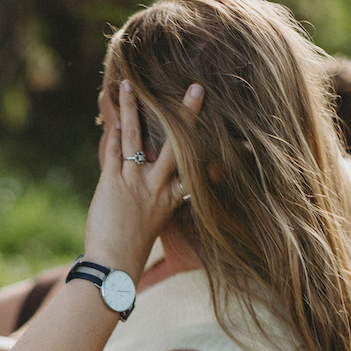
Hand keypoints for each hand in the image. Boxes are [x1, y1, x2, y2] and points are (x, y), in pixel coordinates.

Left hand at [85, 80, 203, 278]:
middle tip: (197, 88)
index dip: (217, 153)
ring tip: (129, 84)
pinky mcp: (111, 183)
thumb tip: (163, 208)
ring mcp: (134, 182)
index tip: (240, 139)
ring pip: (135, 137)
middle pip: (175, 143)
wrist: (113, 266)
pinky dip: (112, 132)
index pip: (196, 168)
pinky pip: (113, 150)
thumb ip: (158, 211)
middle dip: (186, 114)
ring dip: (132, 109)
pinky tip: (111, 114)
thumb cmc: (130, 256)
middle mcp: (156, 186)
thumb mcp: (154, 232)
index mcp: (171, 198)